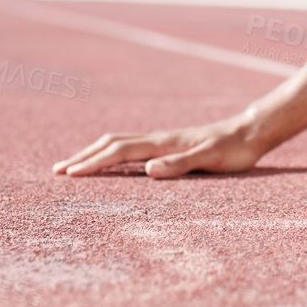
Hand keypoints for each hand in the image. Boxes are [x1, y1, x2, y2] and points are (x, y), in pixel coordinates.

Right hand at [53, 114, 263, 178]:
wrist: (249, 132)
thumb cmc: (232, 150)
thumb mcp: (209, 159)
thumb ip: (180, 165)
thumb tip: (148, 171)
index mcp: (162, 143)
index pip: (119, 152)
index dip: (93, 162)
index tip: (70, 174)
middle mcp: (157, 140)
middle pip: (111, 144)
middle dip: (83, 157)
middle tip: (57, 171)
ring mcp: (161, 142)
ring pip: (119, 144)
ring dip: (94, 154)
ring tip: (74, 167)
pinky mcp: (168, 147)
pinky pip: (131, 150)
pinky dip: (111, 156)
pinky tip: (110, 165)